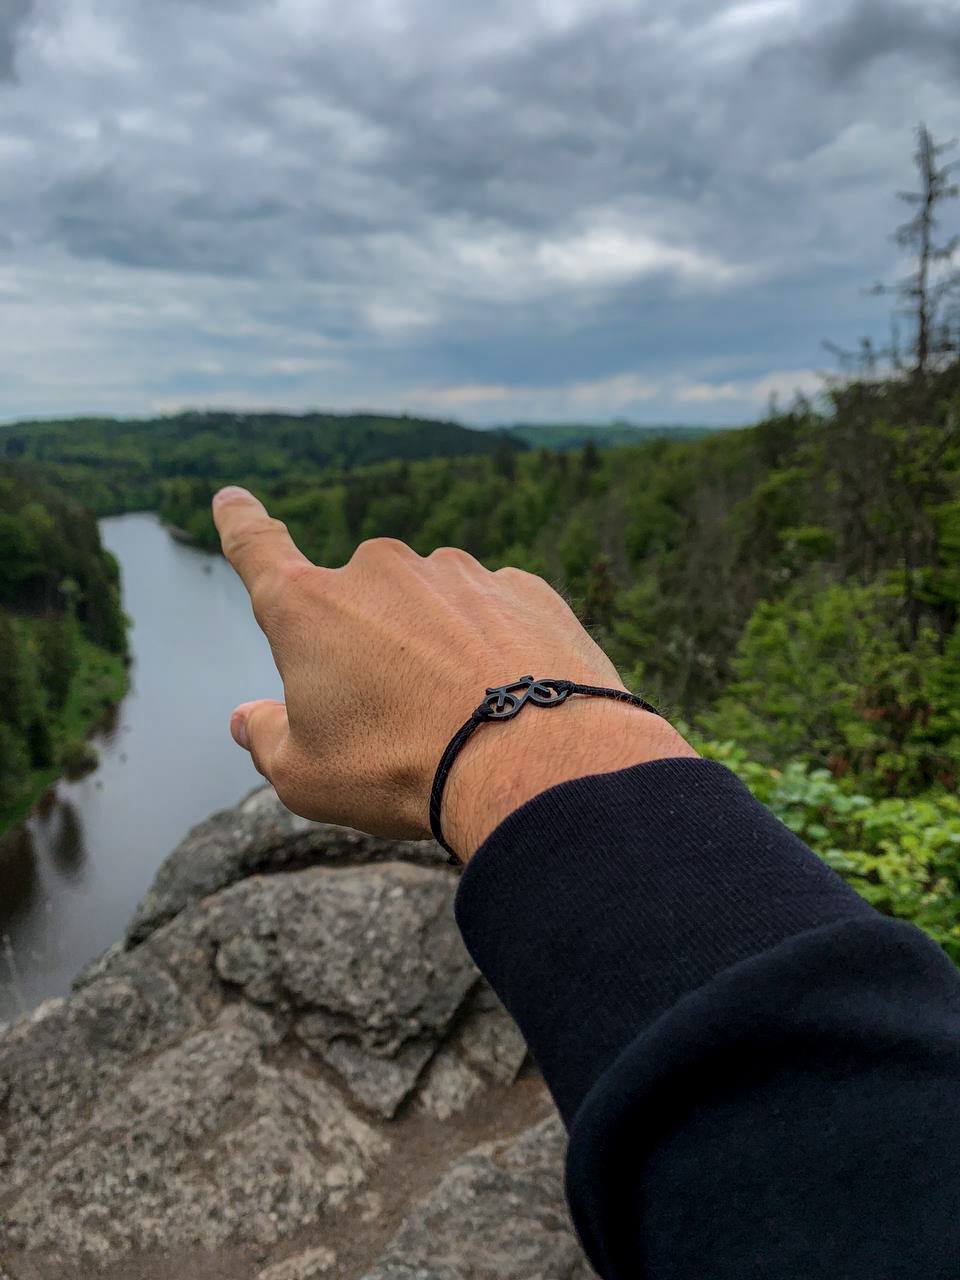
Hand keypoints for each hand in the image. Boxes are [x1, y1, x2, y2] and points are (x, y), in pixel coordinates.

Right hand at [212, 486, 695, 859]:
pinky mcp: (519, 587)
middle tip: (393, 717)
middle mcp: (378, 570)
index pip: (257, 549)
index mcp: (309, 608)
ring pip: (429, 606)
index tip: (231, 499)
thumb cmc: (399, 770)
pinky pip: (491, 612)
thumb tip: (245, 720)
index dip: (241, 524)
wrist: (533, 762)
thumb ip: (266, 739)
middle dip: (367, 646)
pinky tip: (506, 697)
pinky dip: (492, 646)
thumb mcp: (307, 776)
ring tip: (459, 716)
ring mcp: (455, 572)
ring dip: (434, 646)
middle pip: (358, 602)